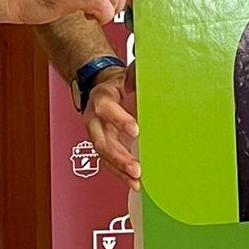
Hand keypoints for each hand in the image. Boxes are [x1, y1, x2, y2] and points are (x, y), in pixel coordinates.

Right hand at [84, 66, 138, 185]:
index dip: (119, 120)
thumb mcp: (129, 73)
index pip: (106, 109)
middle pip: (101, 140)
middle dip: (118, 156)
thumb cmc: (120, 84)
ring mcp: (97, 135)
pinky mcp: (104, 146)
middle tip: (135, 167)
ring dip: (120, 170)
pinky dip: (121, 174)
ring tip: (136, 180)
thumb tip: (154, 65)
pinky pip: (109, 163)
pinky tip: (133, 183)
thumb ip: (139, 73)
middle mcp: (95, 119)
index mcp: (101, 97)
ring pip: (104, 155)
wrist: (106, 89)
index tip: (136, 130)